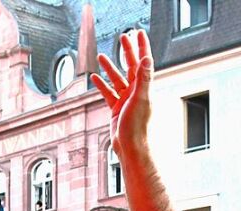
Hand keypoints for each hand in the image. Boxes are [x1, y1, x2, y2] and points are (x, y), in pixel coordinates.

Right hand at [90, 30, 152, 157]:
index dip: (141, 46)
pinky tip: (94, 78)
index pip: (143, 62)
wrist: (130, 147)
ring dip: (109, 68)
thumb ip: (144, 78)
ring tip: (101, 56)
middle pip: (130, 66)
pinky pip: (108, 94)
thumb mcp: (141, 99)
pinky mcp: (117, 109)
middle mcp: (136, 92)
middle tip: (122, 36)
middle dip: (126, 51)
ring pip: (117, 79)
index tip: (138, 33)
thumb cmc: (137, 126)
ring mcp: (126, 100)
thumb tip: (146, 58)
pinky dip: (101, 86)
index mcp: (144, 87)